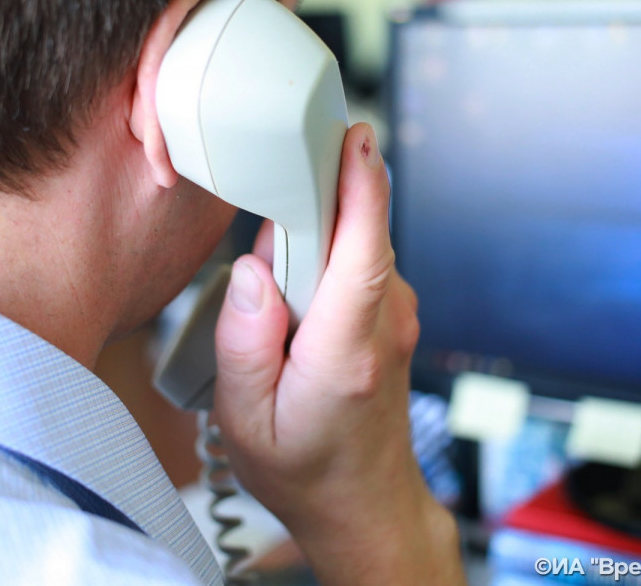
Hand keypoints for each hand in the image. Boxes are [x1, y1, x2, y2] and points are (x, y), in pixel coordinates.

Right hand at [213, 123, 463, 585]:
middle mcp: (383, 326)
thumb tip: (251, 271)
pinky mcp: (392, 311)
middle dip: (306, 216)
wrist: (363, 502)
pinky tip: (299, 307)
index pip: (363, 252)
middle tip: (268, 263)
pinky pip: (355, 261)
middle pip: (352, 234)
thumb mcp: (245, 420)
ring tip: (280, 315)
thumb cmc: (304, 467)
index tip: (354, 138)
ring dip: (309, 248)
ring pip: (350, 245)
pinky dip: (323, 263)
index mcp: (345, 352)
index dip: (360, 188)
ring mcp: (396, 315)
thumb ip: (244, 341)